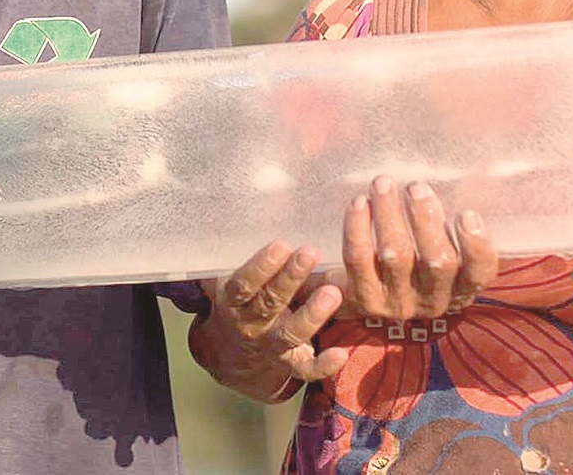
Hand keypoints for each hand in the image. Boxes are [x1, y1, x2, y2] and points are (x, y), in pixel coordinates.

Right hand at [190, 240, 348, 401]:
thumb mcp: (230, 278)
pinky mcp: (290, 364)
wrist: (230, 354)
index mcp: (233, 300)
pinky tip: (341, 354)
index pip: (244, 283)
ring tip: (333, 292)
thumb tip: (255, 202)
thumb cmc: (239, 299)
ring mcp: (271, 346)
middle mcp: (250, 324)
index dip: (261, 265)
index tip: (282, 244)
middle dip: (290, 278)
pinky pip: (306, 369)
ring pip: (291, 333)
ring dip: (312, 314)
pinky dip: (324, 365)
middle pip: (270, 302)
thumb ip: (238, 250)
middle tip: (311, 253)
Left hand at [324, 176, 496, 320]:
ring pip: (396, 256)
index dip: (477, 246)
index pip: (480, 273)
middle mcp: (434, 300)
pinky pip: (360, 259)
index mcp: (461, 287)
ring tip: (382, 183)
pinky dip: (358, 227)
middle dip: (426, 219)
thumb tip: (468, 172)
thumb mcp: (440, 242)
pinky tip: (359, 203)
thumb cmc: (415, 253)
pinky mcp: (365, 299)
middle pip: (438, 262)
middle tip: (416, 187)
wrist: (367, 291)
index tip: (467, 214)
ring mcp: (398, 303)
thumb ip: (451, 217)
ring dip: (389, 214)